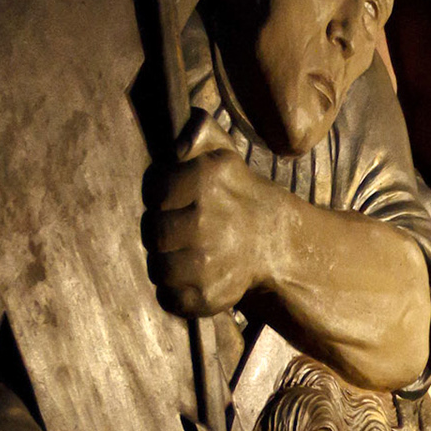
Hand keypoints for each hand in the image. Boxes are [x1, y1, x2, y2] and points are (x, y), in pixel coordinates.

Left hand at [142, 110, 283, 316]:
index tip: (174, 202)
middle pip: (152, 232)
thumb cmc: (238, 198)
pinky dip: (177, 292)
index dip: (160, 198)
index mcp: (207, 178)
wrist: (278, 244)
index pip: (155, 191)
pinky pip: (169, 297)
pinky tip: (194, 278)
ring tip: (187, 255)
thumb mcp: (224, 156)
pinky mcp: (208, 295)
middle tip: (181, 232)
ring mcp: (208, 261)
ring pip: (158, 266)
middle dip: (162, 233)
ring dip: (167, 263)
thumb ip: (200, 133)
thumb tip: (180, 142)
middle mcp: (207, 219)